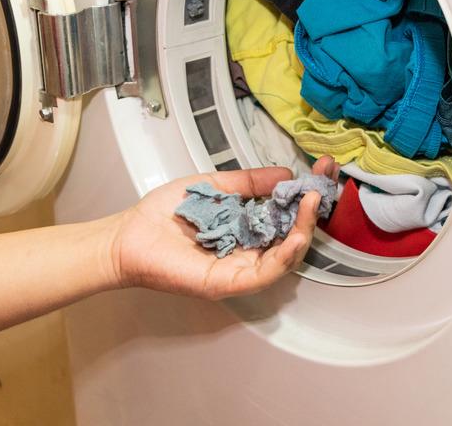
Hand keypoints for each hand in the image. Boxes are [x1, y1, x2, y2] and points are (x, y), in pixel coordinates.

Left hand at [109, 157, 339, 299]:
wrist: (129, 235)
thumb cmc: (166, 214)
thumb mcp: (215, 187)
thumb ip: (249, 182)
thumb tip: (285, 173)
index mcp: (247, 229)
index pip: (287, 215)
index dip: (307, 194)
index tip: (323, 169)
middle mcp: (249, 250)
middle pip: (293, 236)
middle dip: (313, 210)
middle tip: (322, 185)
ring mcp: (240, 268)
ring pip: (285, 257)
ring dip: (304, 231)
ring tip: (311, 205)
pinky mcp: (228, 283)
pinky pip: (265, 272)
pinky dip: (284, 255)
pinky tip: (294, 235)